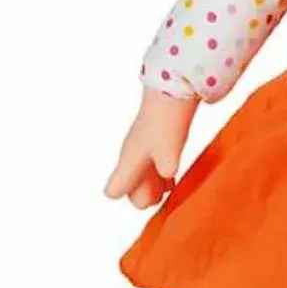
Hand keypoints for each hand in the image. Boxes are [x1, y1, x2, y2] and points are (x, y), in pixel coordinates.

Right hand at [104, 88, 198, 209]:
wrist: (173, 89)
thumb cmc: (166, 119)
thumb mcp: (166, 148)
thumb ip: (163, 167)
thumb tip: (165, 174)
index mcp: (127, 160)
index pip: (113, 192)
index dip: (135, 197)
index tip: (156, 192)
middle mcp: (130, 156)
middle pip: (130, 189)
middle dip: (147, 195)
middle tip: (167, 187)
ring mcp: (141, 148)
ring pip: (141, 178)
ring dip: (155, 186)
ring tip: (171, 184)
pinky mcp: (153, 141)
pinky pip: (151, 166)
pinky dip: (160, 176)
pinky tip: (173, 176)